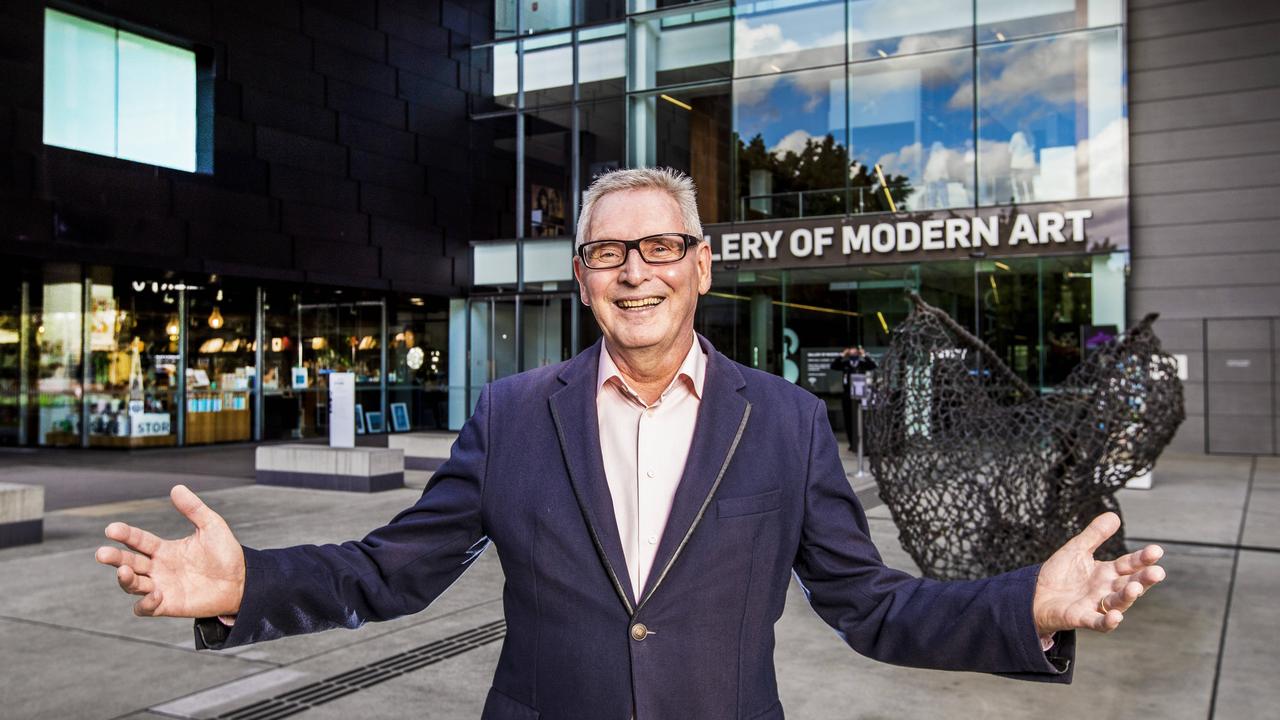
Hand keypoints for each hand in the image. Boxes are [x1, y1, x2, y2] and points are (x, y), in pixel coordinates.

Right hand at [95, 485, 245, 617]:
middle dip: (114, 558)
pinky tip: (155, 593)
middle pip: (128, 562)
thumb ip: (194, 509)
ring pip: (132, 585)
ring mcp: (161, 587)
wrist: (242, 582)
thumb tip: (176, 487)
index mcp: (164, 549)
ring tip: (124, 570)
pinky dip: (145, 603)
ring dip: (125, 579)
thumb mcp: (212, 526)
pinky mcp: (167, 605)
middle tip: (102, 553)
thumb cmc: (226, 554)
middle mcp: (158, 568)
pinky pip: (146, 607)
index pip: (138, 540)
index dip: (125, 534)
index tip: (112, 529)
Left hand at [1032, 512, 1165, 634]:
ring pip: (1117, 602)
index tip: (1156, 550)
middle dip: (1144, 579)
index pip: (1129, 565)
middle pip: (1129, 584)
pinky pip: (1098, 622)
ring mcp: (1096, 605)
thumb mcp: (1077, 549)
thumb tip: (1114, 515)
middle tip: (1157, 572)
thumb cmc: (1060, 574)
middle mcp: (1106, 590)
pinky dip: (1108, 621)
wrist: (1036, 595)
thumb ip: (1095, 535)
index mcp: (1107, 573)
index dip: (1142, 558)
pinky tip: (1116, 617)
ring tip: (1135, 588)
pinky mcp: (1081, 618)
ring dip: (1128, 596)